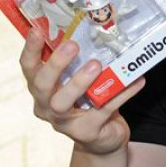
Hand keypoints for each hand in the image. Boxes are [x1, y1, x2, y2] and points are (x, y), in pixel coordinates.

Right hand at [20, 28, 145, 155]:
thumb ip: (81, 63)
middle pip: (42, 85)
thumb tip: (98, 28)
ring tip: (96, 65)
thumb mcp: (80, 81)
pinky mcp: (85, 132)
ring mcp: (63, 122)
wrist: (104, 138)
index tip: (36, 29)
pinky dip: (121, 93)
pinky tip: (137, 80)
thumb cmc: (89, 102)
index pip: (29, 68)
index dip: (30, 49)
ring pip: (63, 102)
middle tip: (72, 45)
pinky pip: (103, 110)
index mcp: (41, 89)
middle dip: (55, 64)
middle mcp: (46, 106)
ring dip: (79, 82)